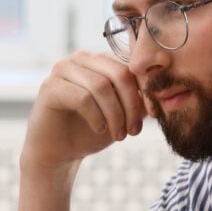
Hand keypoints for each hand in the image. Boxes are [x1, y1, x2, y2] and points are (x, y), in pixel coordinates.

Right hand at [20, 51, 147, 175]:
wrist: (58, 152)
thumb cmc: (90, 131)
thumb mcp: (122, 115)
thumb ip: (139, 102)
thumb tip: (160, 95)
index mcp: (101, 60)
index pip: (131, 66)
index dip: (146, 90)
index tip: (153, 115)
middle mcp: (81, 58)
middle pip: (119, 73)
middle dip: (131, 105)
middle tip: (134, 130)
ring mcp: (63, 69)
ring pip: (101, 86)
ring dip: (115, 115)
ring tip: (119, 136)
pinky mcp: (50, 86)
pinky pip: (82, 98)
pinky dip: (96, 117)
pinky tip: (99, 130)